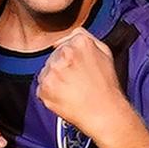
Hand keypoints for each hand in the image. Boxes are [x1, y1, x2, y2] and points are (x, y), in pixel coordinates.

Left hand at [31, 26, 134, 147]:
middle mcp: (64, 53)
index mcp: (80, 42)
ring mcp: (52, 71)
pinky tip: (65, 97)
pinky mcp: (44, 88)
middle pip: (53, 57)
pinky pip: (41, 88)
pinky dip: (50, 93)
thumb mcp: (104, 52)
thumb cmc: (107, 86)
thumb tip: (68, 34)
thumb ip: (85, 36)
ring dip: (55, 80)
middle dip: (61, 68)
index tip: (77, 68)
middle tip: (77, 81)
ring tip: (72, 90)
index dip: (70, 58)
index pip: (63, 43)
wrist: (105, 113)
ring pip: (46, 72)